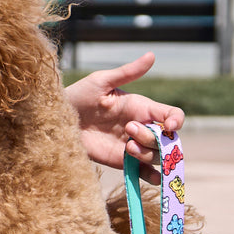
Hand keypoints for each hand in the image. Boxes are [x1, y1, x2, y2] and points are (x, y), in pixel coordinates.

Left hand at [65, 52, 183, 183]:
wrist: (56, 122)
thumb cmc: (77, 96)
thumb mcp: (101, 81)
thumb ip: (128, 72)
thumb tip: (152, 55)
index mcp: (141, 107)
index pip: (171, 115)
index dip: (176, 121)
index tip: (169, 126)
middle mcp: (141, 127)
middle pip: (168, 139)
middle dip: (155, 138)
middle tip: (129, 131)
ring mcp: (132, 146)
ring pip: (157, 156)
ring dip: (148, 154)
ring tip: (127, 148)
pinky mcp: (121, 162)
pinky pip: (144, 173)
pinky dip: (153, 177)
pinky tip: (151, 178)